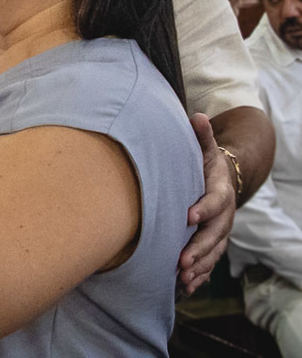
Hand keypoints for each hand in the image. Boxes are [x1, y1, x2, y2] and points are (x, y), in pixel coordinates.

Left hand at [178, 113, 235, 293]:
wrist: (222, 180)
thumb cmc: (204, 164)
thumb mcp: (205, 148)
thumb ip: (201, 135)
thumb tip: (197, 116)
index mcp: (220, 191)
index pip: (214, 201)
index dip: (203, 209)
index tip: (188, 217)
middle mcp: (224, 215)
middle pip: (214, 235)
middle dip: (199, 248)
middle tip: (181, 261)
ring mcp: (220, 232)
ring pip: (213, 252)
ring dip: (199, 267)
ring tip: (182, 278)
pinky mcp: (213, 244)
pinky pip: (210, 263)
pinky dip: (200, 276)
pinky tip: (185, 288)